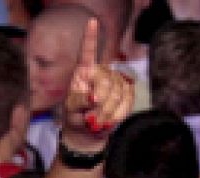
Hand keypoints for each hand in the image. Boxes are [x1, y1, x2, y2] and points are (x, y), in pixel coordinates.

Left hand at [60, 19, 134, 153]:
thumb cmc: (76, 118)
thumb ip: (79, 103)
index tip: (92, 21)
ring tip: (96, 121)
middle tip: (90, 118)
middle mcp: (100, 72)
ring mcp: (115, 81)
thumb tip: (93, 98)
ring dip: (107, 112)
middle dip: (100, 102)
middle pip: (106, 81)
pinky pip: (127, 101)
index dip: (90, 37)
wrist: (88, 133)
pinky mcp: (127, 92)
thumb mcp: (71, 111)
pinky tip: (108, 120)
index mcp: (83, 72)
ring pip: (117, 94)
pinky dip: (118, 114)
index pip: (87, 52)